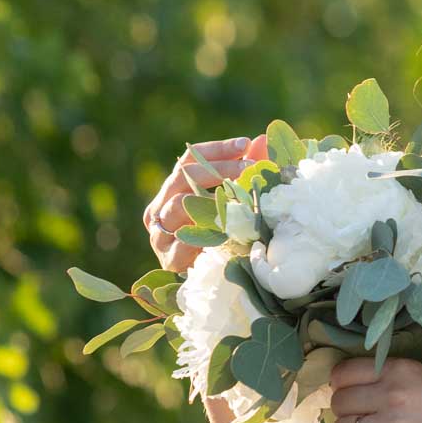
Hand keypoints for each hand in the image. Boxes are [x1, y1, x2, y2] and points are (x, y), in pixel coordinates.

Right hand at [142, 133, 266, 274]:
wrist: (212, 282)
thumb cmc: (224, 235)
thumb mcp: (235, 200)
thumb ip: (244, 171)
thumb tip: (261, 140)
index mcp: (172, 191)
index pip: (189, 160)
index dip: (217, 150)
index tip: (245, 144)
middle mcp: (160, 208)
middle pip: (183, 177)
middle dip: (218, 169)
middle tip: (249, 168)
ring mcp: (160, 234)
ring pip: (178, 206)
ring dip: (211, 199)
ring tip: (241, 196)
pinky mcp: (169, 259)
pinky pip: (182, 244)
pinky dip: (204, 236)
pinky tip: (226, 232)